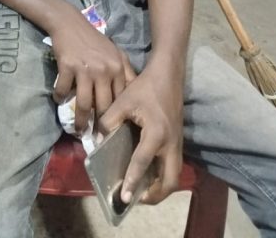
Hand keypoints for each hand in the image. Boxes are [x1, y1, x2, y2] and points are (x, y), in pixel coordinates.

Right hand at [48, 5, 135, 128]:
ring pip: (83, 103)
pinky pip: (63, 90)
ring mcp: (85, 69)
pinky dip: (60, 98)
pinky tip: (59, 100)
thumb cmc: (94, 41)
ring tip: (78, 131)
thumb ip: (125, 72)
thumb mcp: (115, 53)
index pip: (121, 99)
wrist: (70, 24)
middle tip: (96, 139)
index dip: (118, 117)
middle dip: (100, 126)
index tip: (115, 132)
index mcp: (118, 69)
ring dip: (80, 120)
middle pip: (103, 106)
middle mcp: (104, 71)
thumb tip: (133, 97)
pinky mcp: (67, 67)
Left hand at [99, 63, 184, 205]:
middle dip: (154, 195)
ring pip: (173, 176)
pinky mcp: (178, 142)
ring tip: (141, 192)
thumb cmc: (145, 88)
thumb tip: (97, 139)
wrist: (168, 76)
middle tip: (136, 200)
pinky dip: (162, 176)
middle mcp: (171, 144)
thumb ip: (109, 121)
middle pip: (169, 181)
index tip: (124, 197)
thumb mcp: (123, 102)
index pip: (142, 162)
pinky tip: (148, 176)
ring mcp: (177, 144)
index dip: (132, 180)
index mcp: (156, 134)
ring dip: (160, 187)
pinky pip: (172, 167)